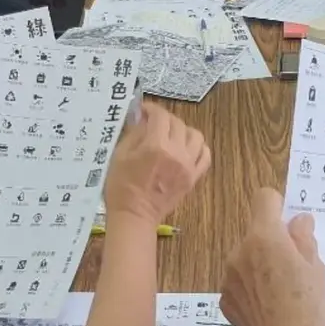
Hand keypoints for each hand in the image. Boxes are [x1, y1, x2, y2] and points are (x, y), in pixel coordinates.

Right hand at [102, 102, 211, 225]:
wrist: (134, 216)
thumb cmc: (121, 187)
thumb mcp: (119, 155)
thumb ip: (134, 133)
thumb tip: (143, 118)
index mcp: (156, 146)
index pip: (160, 116)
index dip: (151, 109)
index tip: (144, 111)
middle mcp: (176, 152)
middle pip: (178, 123)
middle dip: (164, 119)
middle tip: (154, 124)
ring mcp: (188, 166)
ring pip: (196, 136)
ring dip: (183, 131)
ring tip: (171, 135)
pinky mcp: (193, 178)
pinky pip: (205, 155)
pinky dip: (198, 147)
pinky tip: (186, 148)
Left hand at [221, 190, 324, 325]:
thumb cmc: (309, 308)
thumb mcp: (316, 269)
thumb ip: (304, 239)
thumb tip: (298, 220)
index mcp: (264, 237)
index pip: (264, 199)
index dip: (279, 206)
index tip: (291, 225)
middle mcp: (239, 252)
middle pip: (256, 233)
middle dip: (273, 242)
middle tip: (296, 268)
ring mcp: (228, 277)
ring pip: (246, 258)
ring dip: (261, 266)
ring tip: (284, 293)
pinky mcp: (225, 301)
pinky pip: (240, 283)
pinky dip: (252, 290)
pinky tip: (270, 309)